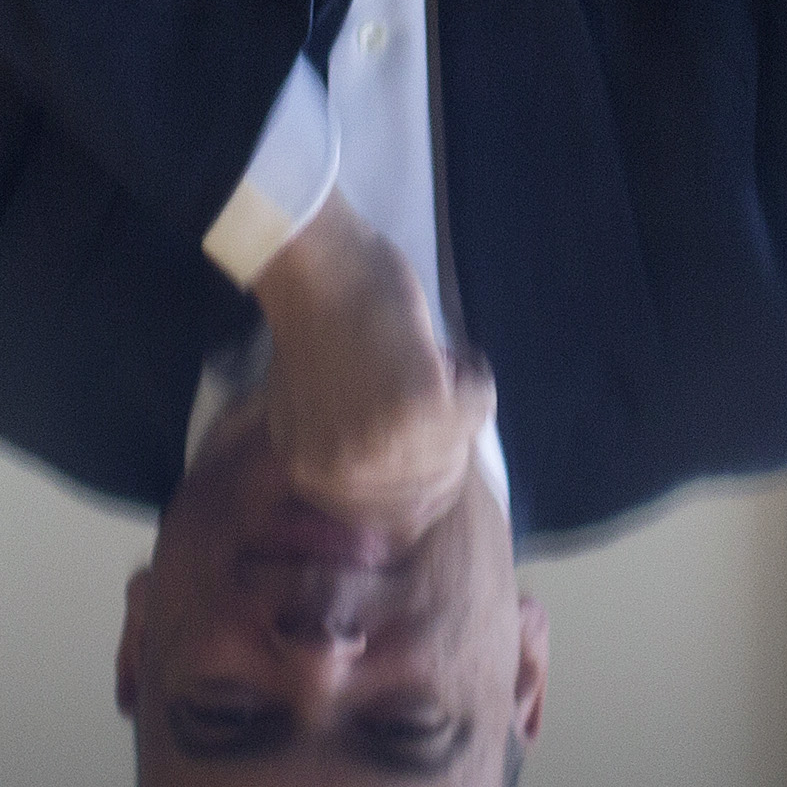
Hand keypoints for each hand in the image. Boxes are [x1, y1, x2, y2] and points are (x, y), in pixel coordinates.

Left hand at [249, 203, 495, 536]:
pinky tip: (446, 351)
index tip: (437, 443)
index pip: (395, 517)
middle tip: (438, 396)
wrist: (316, 268)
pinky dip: (473, 374)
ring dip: (459, 404)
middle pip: (435, 490)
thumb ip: (345, 455)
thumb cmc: (315, 322)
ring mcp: (384, 446)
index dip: (428, 479)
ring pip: (462, 449)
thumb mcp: (308, 409)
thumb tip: (408, 494)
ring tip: (432, 363)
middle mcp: (347, 473)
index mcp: (313, 476)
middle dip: (448, 444)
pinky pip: (478, 407)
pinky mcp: (423, 408)